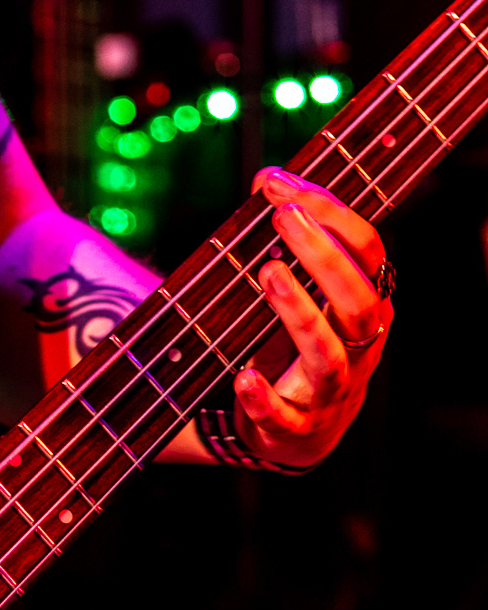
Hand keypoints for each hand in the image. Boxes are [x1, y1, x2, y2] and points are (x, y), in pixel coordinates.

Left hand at [232, 167, 393, 469]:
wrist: (298, 431)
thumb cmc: (301, 346)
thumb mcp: (305, 291)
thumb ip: (288, 239)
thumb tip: (266, 178)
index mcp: (367, 304)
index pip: (367, 251)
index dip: (331, 213)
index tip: (281, 184)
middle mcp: (359, 346)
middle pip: (359, 300)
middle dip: (324, 256)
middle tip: (281, 217)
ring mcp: (329, 390)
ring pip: (330, 355)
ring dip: (300, 313)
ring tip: (267, 272)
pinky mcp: (295, 427)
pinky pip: (284, 415)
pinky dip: (263, 397)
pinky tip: (243, 376)